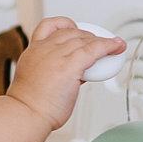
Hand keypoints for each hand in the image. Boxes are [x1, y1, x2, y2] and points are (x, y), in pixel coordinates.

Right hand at [5, 17, 125, 129]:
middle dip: (87, 36)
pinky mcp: (70, 65)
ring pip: (84, 39)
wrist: (25, 116)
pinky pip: (94, 49)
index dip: (64, 25)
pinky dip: (109, 46)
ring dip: (100, 41)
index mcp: (32, 52)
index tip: (74, 30)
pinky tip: (117, 47)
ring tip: (112, 46)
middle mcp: (43, 49)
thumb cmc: (29, 106)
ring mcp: (56, 56)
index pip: (48, 26)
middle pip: (70, 32)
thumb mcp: (37, 81)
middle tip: (98, 45)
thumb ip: (55, 72)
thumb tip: (78, 74)